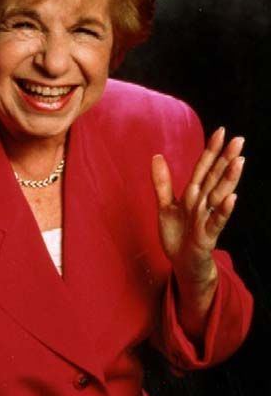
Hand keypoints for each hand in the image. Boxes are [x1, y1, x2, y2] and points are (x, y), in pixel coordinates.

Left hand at [151, 127, 244, 291]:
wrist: (182, 264)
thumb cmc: (178, 235)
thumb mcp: (165, 206)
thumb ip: (162, 182)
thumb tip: (156, 156)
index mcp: (194, 194)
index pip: (203, 168)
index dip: (210, 151)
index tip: (220, 131)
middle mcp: (203, 203)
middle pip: (215, 178)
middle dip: (226, 159)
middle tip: (239, 139)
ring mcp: (207, 219)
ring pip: (219, 196)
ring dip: (229, 179)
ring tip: (240, 161)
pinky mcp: (207, 237)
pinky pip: (216, 222)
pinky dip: (224, 210)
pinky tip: (232, 198)